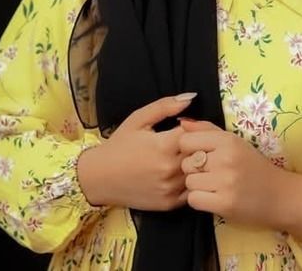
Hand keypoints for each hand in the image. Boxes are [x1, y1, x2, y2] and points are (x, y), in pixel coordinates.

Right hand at [77, 94, 195, 209]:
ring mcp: (171, 188)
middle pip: (202, 153)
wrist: (99, 178)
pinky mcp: (169, 204)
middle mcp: (170, 169)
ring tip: (188, 155)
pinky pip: (193, 190)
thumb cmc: (119, 145)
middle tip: (194, 140)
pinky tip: (183, 172)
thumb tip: (190, 98)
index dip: (197, 126)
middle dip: (201, 144)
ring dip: (199, 163)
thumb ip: (165, 106)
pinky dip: (193, 181)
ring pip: (200, 173)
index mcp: (164, 146)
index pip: (196, 132)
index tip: (189, 126)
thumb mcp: (138, 119)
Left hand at [178, 119, 284, 228]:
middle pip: (185, 163)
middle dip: (193, 170)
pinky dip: (200, 201)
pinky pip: (193, 200)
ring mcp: (225, 182)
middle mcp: (225, 158)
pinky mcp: (225, 204)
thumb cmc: (253, 166)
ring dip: (197, 186)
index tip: (200, 155)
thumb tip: (181, 123)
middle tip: (210, 173)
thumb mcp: (234, 141)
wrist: (279, 195)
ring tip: (213, 186)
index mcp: (227, 140)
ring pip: (189, 182)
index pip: (186, 141)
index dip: (189, 149)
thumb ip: (206, 129)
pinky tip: (213, 198)